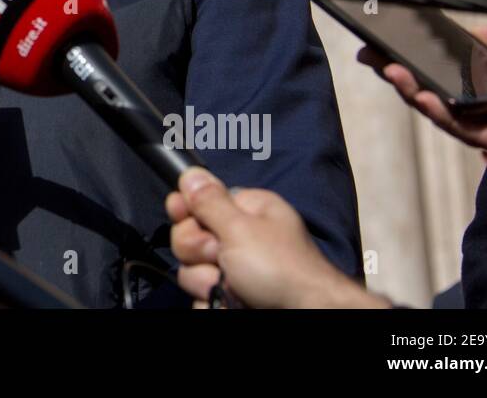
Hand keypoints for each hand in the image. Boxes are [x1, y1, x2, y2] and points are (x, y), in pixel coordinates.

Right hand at [165, 169, 385, 308]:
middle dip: (198, 251)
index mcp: (246, 211)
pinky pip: (203, 296)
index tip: (181, 214)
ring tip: (234, 289)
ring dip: (206, 282)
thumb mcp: (240, 229)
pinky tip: (232, 303)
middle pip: (190, 237)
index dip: (186, 209)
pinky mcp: (232, 296)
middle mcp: (239, 238)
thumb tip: (190, 172)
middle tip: (219, 257)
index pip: (199, 202)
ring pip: (193, 271)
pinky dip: (214, 303)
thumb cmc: (280, 267)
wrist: (305, 314)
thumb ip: (209, 202)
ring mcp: (235, 270)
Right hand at [358, 21, 486, 155]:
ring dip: (417, 98)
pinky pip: (476, 134)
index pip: (446, 79)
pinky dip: (448, 116)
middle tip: (374, 59)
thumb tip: (456, 34)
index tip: (378, 48)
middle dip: (403, 80)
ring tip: (394, 75)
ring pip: (451, 120)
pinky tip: (427, 96)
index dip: (411, 66)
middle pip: (440, 100)